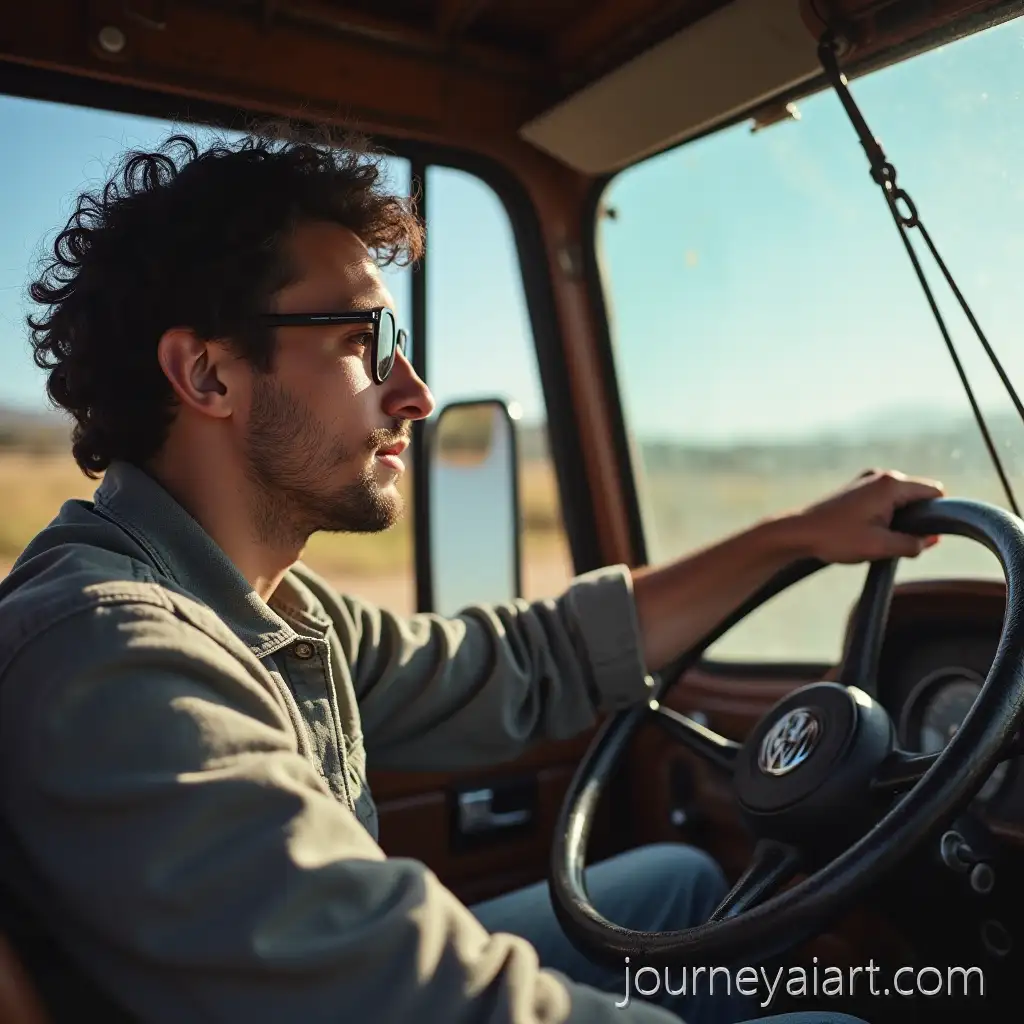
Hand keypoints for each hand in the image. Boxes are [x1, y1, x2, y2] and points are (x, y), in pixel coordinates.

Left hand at [789, 468, 944, 563]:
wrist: (798, 532)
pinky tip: (867, 532)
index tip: (924, 536)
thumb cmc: (836, 538)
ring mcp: (867, 480)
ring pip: (900, 500)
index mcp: (891, 484)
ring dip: (898, 520)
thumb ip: (912, 544)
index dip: (936, 515)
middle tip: (896, 541)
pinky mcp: (856, 488)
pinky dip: (884, 516)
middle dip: (915, 519)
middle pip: (918, 496)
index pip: (934, 492)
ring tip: (877, 538)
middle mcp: (881, 475)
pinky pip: (884, 501)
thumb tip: (932, 540)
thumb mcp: (880, 547)